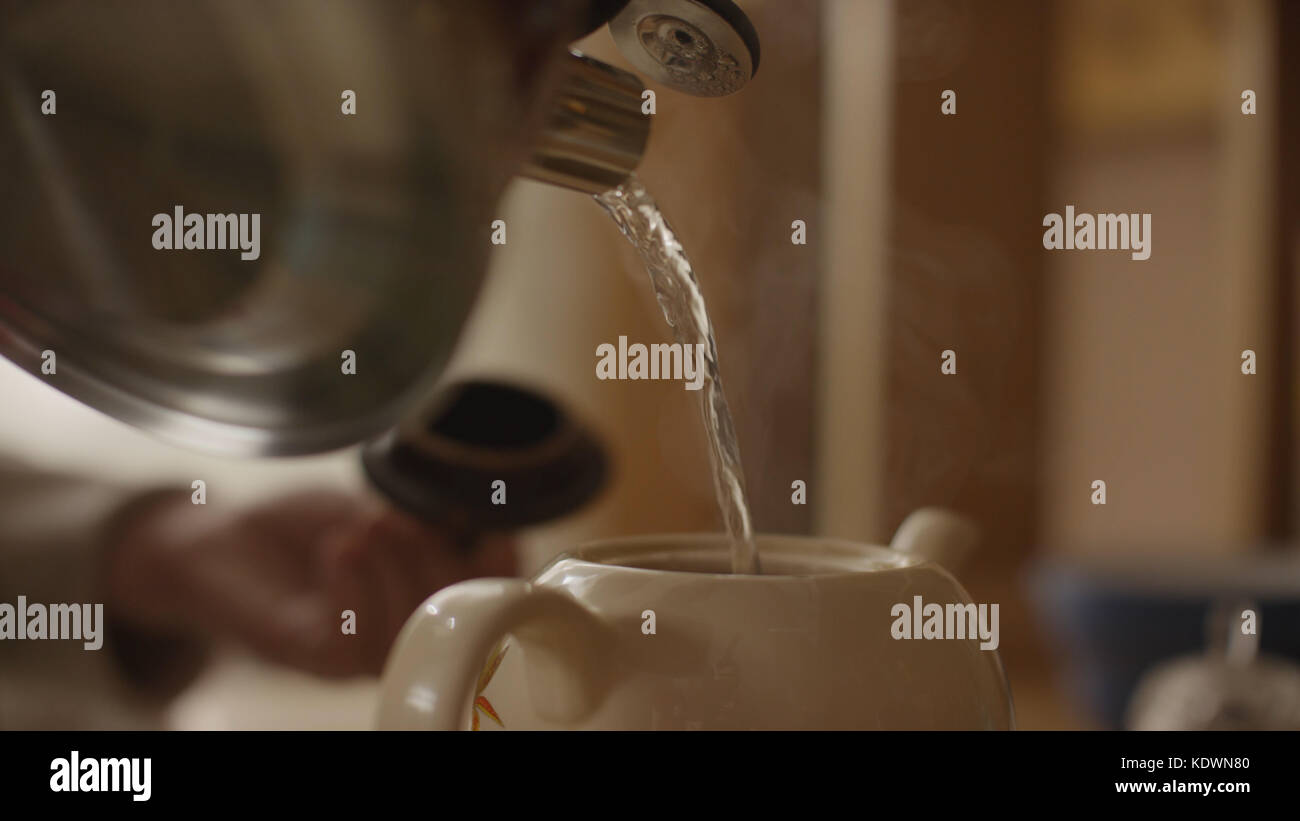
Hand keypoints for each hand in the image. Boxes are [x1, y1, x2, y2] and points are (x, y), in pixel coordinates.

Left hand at [104, 491, 515, 677]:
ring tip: (372, 524)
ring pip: (403, 638)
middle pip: (450, 627)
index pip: (480, 606)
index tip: (495, 533)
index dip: (501, 576)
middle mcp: (390, 636)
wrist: (212, 539)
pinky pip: (347, 642)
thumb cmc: (295, 528)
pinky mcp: (302, 651)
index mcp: (417, 600)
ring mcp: (347, 652)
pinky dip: (353, 588)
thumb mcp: (370, 508)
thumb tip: (468, 512)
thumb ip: (416, 518)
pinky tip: (342, 547)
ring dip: (397, 571)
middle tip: (406, 518)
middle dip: (440, 565)